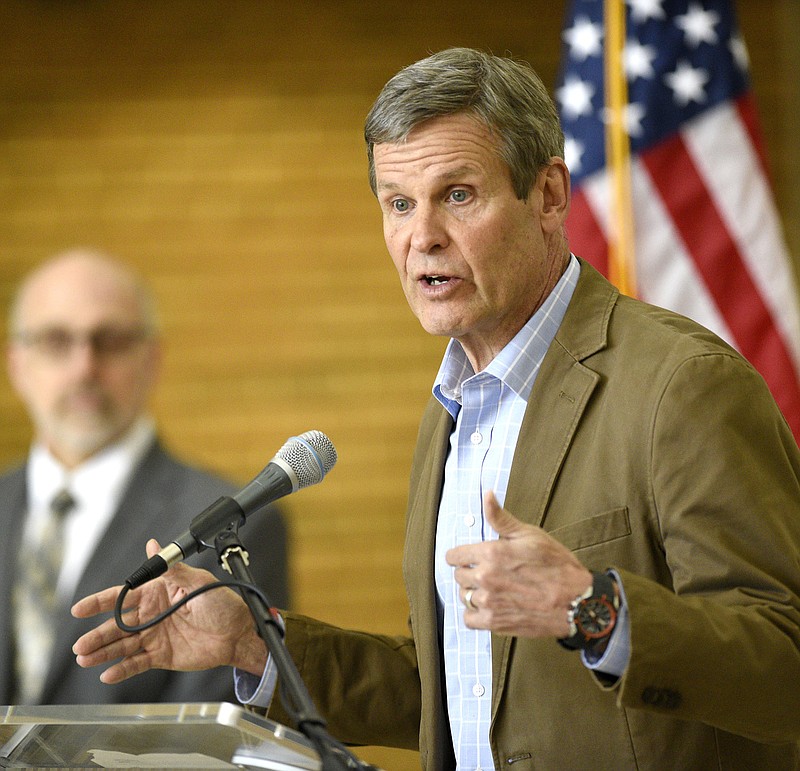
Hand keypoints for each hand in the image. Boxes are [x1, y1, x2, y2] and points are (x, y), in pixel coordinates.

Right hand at [72, 539, 267, 683]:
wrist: (238, 633)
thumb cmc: (223, 603)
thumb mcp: (198, 582)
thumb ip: (172, 569)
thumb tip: (153, 544)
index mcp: (158, 592)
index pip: (123, 596)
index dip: (99, 603)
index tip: (79, 609)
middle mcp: (152, 614)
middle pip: (117, 625)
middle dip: (97, 635)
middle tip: (80, 646)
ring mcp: (156, 636)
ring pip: (123, 645)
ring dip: (103, 653)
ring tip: (85, 660)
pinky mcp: (162, 655)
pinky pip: (137, 663)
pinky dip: (122, 669)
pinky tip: (108, 674)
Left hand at [445, 491, 591, 637]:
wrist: (576, 601)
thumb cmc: (556, 565)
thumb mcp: (529, 534)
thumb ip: (501, 518)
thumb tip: (486, 496)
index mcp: (491, 553)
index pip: (454, 556)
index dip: (460, 555)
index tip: (467, 558)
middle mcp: (485, 578)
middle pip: (458, 575)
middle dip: (469, 572)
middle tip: (486, 572)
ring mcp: (489, 602)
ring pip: (463, 596)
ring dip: (473, 592)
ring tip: (490, 589)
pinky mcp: (495, 622)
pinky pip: (469, 619)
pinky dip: (475, 614)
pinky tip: (488, 606)